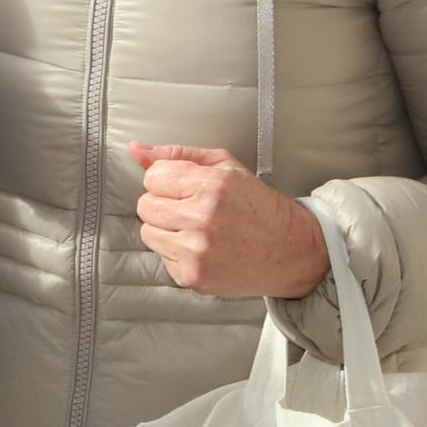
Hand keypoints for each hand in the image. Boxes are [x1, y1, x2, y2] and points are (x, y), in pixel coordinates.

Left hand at [132, 142, 330, 298]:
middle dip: (164, 204)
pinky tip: (203, 248)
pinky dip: (177, 253)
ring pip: (148, 233)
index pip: (152, 177)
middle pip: (145, 206)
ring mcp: (195, 252)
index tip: (185, 187)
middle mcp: (201, 219)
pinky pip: (162, 258)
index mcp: (210, 186)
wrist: (291, 251)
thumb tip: (136, 150)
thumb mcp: (225, 167)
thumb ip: (178, 155)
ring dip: (166, 230)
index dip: (167, 180)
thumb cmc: (258, 206)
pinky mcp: (192, 277)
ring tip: (197, 229)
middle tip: (192, 208)